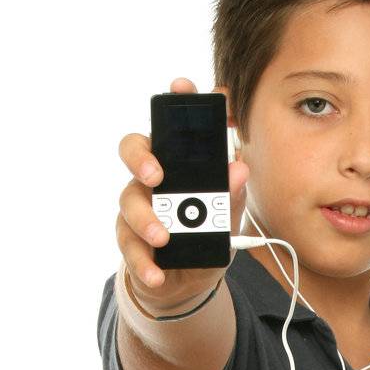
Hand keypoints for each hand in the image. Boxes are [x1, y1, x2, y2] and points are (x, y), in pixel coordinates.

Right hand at [115, 76, 249, 315]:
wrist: (187, 284)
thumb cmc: (205, 241)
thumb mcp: (229, 222)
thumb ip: (233, 196)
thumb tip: (241, 168)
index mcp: (179, 166)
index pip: (174, 127)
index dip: (177, 103)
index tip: (183, 85)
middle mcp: (153, 179)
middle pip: (135, 150)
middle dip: (142, 158)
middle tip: (157, 174)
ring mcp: (137, 207)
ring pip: (129, 201)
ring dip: (147, 220)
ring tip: (165, 238)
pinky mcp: (129, 239)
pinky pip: (130, 245)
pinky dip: (144, 261)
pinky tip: (158, 273)